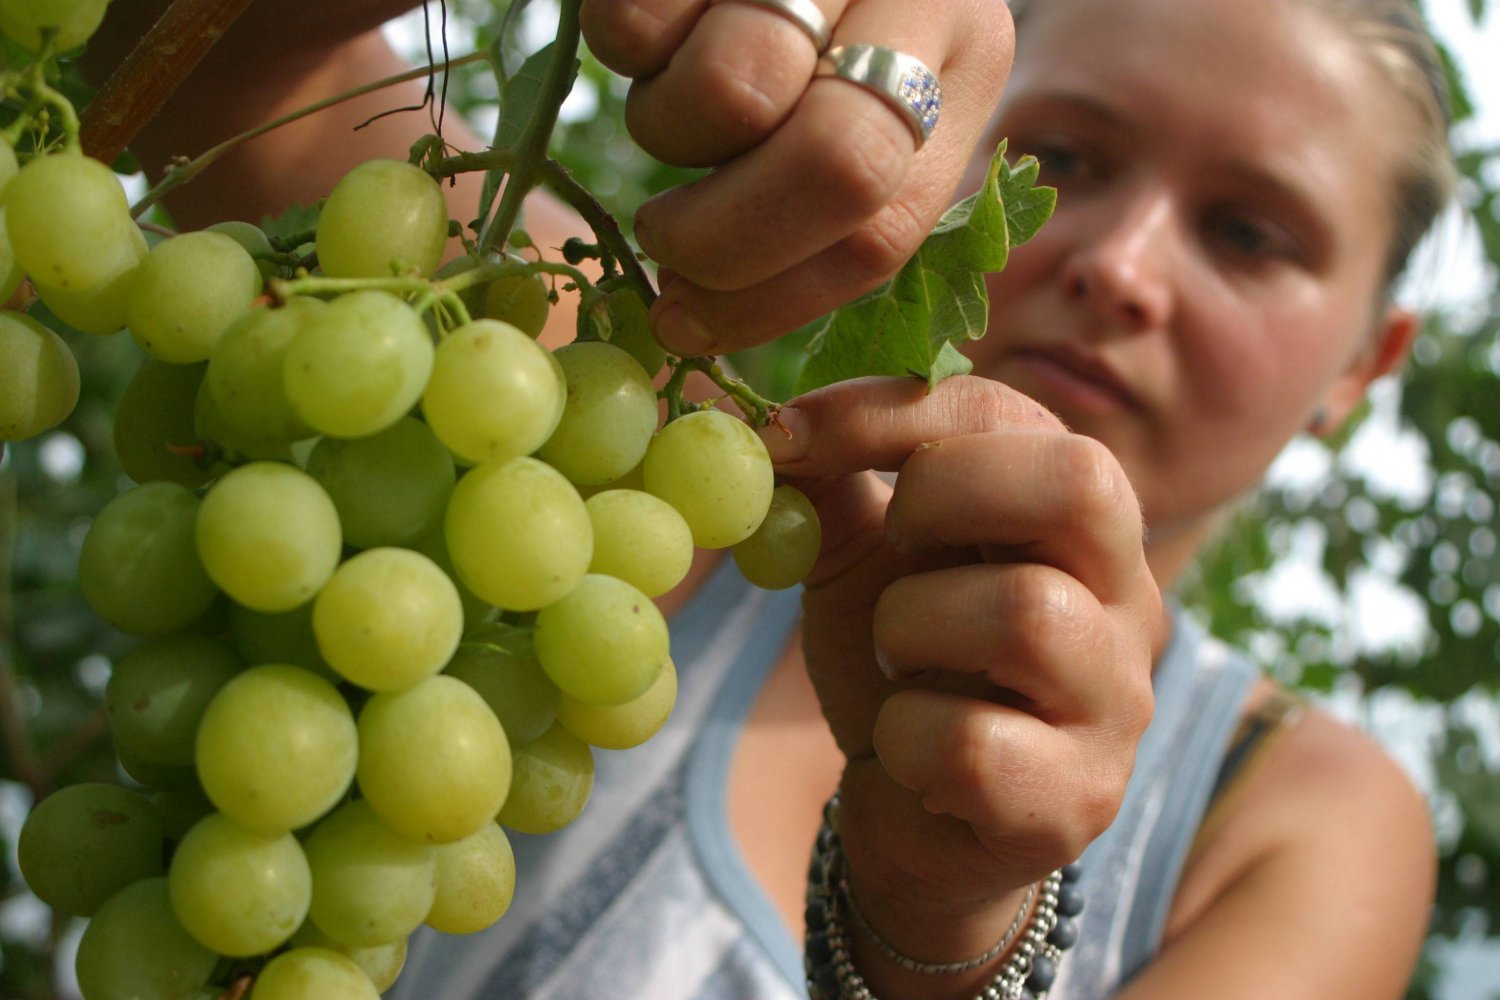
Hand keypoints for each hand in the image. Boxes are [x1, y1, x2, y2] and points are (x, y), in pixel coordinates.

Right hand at [581, 0, 1013, 354]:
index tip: (686, 326)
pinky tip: (657, 22)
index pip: (888, 224)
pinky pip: (637, 23)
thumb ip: (825, 210)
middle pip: (838, 164)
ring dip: (668, 130)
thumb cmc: (812, 17)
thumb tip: (689, 327)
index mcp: (966, 62)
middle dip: (726, 239)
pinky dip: (624, 44)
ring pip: (730, 91)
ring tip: (672, 98)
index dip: (775, 300)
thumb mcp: (861, 108)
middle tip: (662, 239)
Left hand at [761, 375, 1162, 986]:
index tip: (781, 434)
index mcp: (1075, 517)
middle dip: (944, 493)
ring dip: (911, 629)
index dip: (886, 410)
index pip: (1008, 413)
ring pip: (1027, 614)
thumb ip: (832, 484)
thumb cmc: (902, 670)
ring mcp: (1117, 701)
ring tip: (898, 665)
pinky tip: (908, 751)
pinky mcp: (1078, 798)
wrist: (913, 820)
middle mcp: (1127, 595)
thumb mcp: (861, 561)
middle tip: (889, 543)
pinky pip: (976, 743)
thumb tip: (764, 423)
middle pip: (1079, 482)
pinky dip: (905, 740)